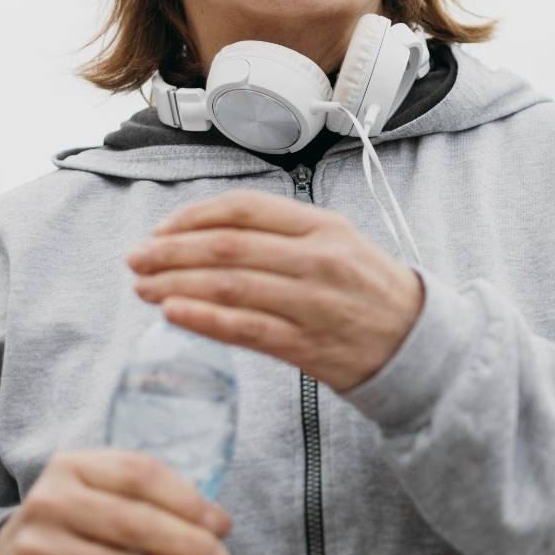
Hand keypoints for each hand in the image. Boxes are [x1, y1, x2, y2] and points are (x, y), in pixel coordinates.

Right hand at [0, 449, 230, 554]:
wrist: (9, 553)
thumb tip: (217, 525)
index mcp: (72, 466)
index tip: (222, 525)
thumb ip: (153, 495)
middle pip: (134, 524)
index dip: (189, 500)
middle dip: (189, 548)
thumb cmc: (82, 518)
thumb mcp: (105, 488)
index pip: (140, 474)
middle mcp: (48, 503)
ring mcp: (33, 550)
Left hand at [126, 189, 424, 391]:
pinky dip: (203, 320)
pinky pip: (245, 329)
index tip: (161, 229)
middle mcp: (318, 259)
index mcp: (323, 226)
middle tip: (136, 258)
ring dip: (176, 285)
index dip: (193, 217)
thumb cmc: (370, 291)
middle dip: (171, 251)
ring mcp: (313, 302)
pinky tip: (172, 313)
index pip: (245, 209)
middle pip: (228, 246)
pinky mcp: (308, 345)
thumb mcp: (338, 243)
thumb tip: (210, 234)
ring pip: (230, 285)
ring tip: (143, 288)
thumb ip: (283, 234)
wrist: (417, 342)